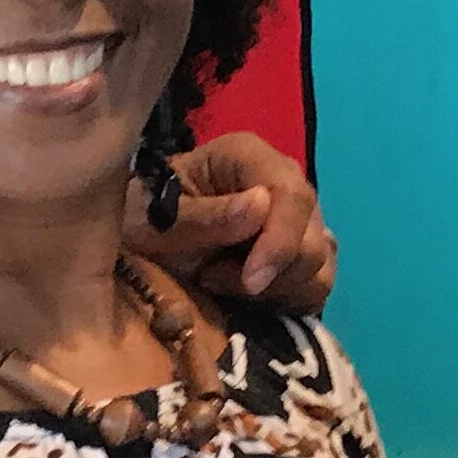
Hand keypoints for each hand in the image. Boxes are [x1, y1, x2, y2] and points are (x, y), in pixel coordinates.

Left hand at [129, 130, 336, 307]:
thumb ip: (206, 217)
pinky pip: (317, 285)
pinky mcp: (300, 255)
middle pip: (312, 237)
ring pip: (319, 267)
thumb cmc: (142, 221)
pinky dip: (287, 300)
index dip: (280, 242)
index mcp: (248, 157)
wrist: (138, 244)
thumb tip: (261, 205)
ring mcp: (297, 221)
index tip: (251, 282)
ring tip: (222, 285)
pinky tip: (248, 298)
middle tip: (211, 279)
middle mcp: (283, 183)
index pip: (291, 195)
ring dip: (275, 290)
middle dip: (268, 273)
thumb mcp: (157, 221)